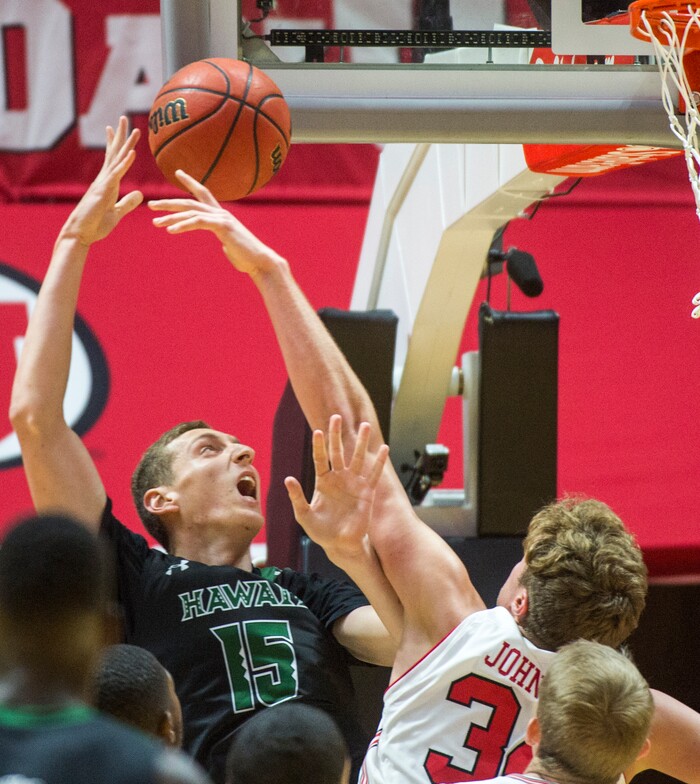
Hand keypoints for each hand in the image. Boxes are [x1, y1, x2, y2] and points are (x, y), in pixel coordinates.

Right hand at [60, 116, 142, 245]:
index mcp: (108, 184)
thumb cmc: (95, 226)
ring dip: (126, 144)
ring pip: (117, 159)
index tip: (116, 129)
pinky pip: (116, 175)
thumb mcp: (117, 213)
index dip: (115, 144)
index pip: (113, 160)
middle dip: (120, 135)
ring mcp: (103, 184)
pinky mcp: (103, 191)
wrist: (80, 235)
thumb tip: (140, 194)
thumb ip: (128, 203)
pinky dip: (125, 164)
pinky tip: (132, 153)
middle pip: (114, 153)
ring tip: (134, 129)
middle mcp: (104, 180)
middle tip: (124, 118)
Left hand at [148, 170, 283, 277]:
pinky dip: (183, 225)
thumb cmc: (247, 257)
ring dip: (171, 217)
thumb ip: (225, 240)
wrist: (261, 262)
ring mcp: (222, 218)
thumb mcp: (232, 245)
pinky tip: (170, 230)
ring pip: (191, 211)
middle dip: (168, 203)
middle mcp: (221, 213)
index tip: (178, 172)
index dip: (190, 182)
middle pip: (190, 202)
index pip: (204, 193)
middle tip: (150, 205)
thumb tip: (225, 245)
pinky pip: (198, 222)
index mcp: (221, 215)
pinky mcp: (223, 227)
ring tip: (155, 222)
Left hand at [284, 414, 388, 561]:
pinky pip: (374, 474)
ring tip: (364, 425)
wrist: (341, 544)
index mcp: (323, 481)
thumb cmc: (321, 531)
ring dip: (361, 442)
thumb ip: (297, 498)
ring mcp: (354, 483)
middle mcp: (339, 478)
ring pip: (358, 458)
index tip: (318, 432)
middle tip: (336, 417)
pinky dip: (379, 462)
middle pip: (338, 452)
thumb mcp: (304, 515)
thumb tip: (288, 479)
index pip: (321, 459)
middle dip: (337, 435)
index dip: (319, 446)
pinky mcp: (367, 492)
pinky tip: (384, 449)